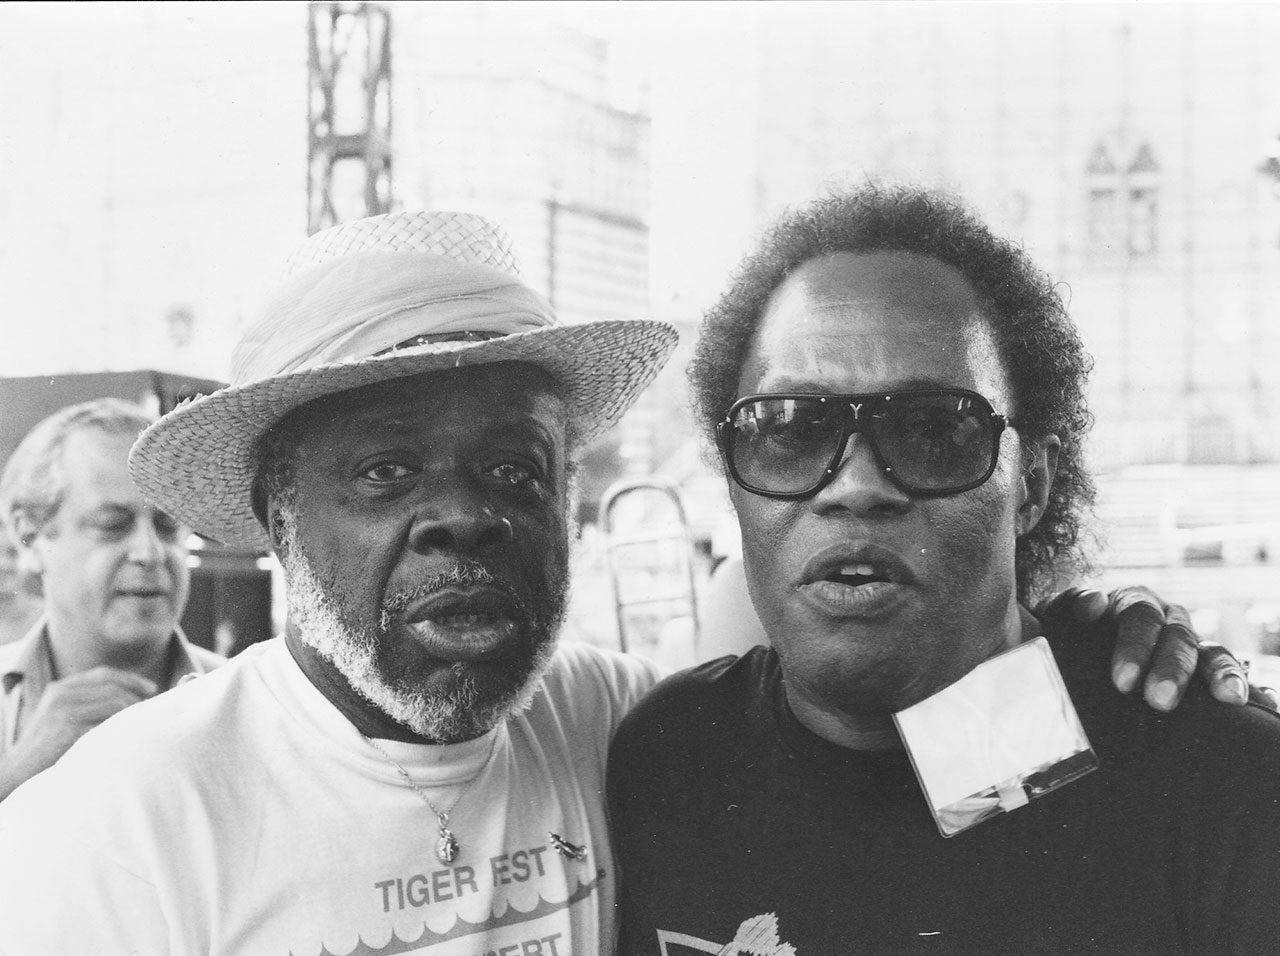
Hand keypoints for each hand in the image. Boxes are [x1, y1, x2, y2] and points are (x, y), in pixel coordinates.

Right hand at [0, 667, 155, 799]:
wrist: (18, 773)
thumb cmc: (47, 751)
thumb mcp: (62, 720)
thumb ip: (87, 706)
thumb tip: (132, 700)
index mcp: (60, 688)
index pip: (103, 674)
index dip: (131, 679)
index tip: (152, 689)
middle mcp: (60, 694)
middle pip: (113, 687)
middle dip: (136, 698)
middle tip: (150, 713)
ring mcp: (63, 710)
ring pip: (115, 703)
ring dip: (133, 714)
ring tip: (141, 726)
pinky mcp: (68, 727)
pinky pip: (107, 723)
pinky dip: (122, 728)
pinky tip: (128, 738)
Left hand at [1037, 586, 1256, 711]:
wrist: (1074, 646)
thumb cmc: (1065, 633)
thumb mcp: (1058, 618)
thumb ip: (1070, 608)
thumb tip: (1095, 604)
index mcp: (1132, 602)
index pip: (1139, 617)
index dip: (1134, 647)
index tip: (1122, 681)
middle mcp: (1167, 619)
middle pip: (1177, 638)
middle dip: (1172, 670)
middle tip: (1159, 701)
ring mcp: (1189, 643)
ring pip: (1212, 651)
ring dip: (1219, 674)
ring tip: (1228, 699)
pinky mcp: (1205, 669)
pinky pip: (1231, 673)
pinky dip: (1246, 686)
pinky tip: (1259, 702)